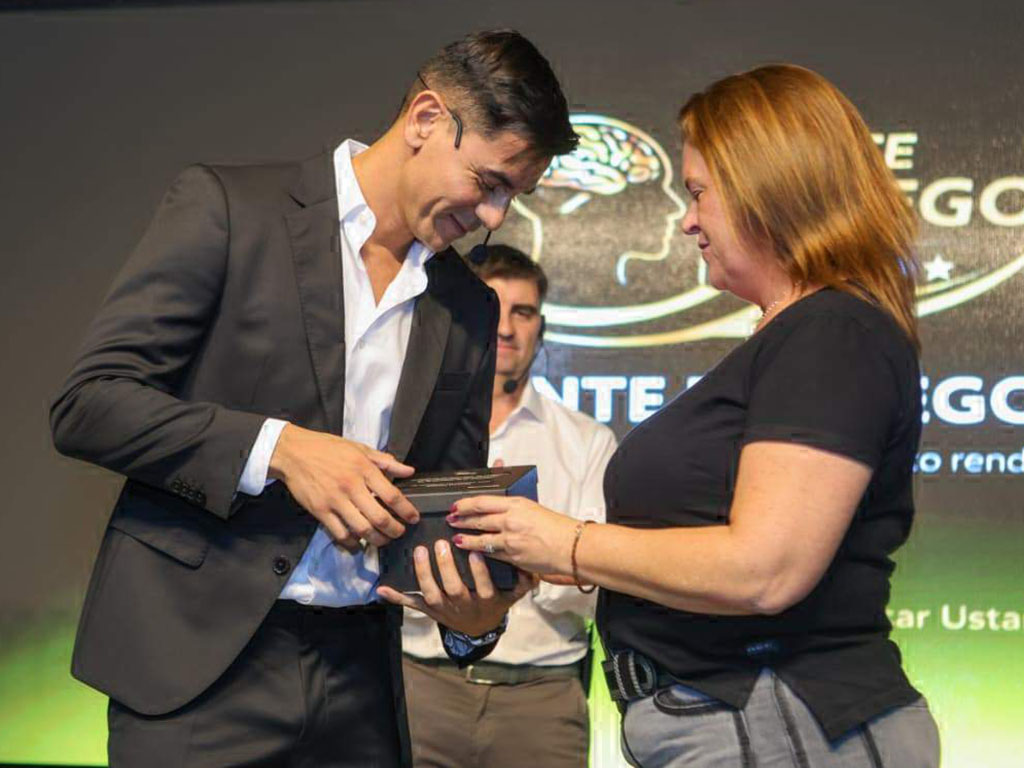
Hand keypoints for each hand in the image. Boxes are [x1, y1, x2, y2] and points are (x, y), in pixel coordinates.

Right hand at [268, 424, 417, 551]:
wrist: (294, 452)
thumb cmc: (326, 448)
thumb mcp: (359, 448)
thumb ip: (386, 461)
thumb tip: (408, 470)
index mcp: (364, 469)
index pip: (392, 495)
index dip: (406, 510)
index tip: (413, 517)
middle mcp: (351, 486)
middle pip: (379, 517)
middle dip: (394, 530)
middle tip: (399, 532)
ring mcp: (335, 500)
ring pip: (361, 529)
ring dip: (376, 540)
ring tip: (382, 540)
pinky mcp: (320, 511)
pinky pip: (339, 533)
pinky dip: (351, 543)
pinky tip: (358, 543)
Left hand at [377, 540, 533, 636]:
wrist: (479, 629)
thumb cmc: (495, 602)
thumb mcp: (512, 595)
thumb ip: (523, 582)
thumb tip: (533, 569)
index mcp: (486, 601)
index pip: (484, 587)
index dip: (480, 572)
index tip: (476, 552)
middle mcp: (464, 606)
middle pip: (453, 589)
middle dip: (446, 567)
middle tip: (440, 543)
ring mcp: (445, 609)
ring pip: (432, 594)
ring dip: (423, 574)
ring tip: (420, 552)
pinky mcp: (430, 611)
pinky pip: (412, 605)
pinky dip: (397, 597)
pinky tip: (383, 587)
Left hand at [447, 496, 578, 576]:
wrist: (571, 546)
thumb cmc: (556, 527)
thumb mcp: (533, 507)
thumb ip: (512, 505)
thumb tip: (495, 502)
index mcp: (516, 504)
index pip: (482, 502)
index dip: (465, 504)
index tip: (456, 506)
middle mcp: (511, 520)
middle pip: (477, 519)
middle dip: (460, 520)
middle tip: (451, 520)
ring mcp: (510, 540)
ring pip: (480, 539)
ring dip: (466, 539)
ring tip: (457, 539)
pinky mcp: (513, 557)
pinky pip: (492, 554)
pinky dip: (481, 553)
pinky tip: (474, 553)